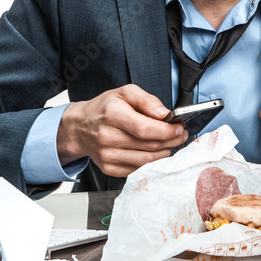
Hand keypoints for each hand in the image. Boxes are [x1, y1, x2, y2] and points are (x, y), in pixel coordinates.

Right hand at [57, 84, 187, 176]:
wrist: (81, 127)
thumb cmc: (104, 108)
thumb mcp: (125, 93)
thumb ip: (147, 100)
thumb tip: (165, 114)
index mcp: (112, 114)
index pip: (146, 129)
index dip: (167, 131)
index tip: (179, 128)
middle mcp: (107, 136)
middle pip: (149, 145)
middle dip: (171, 140)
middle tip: (180, 134)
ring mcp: (107, 155)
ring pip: (146, 159)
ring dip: (163, 152)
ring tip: (169, 143)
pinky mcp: (109, 168)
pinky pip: (137, 167)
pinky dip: (149, 160)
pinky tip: (152, 150)